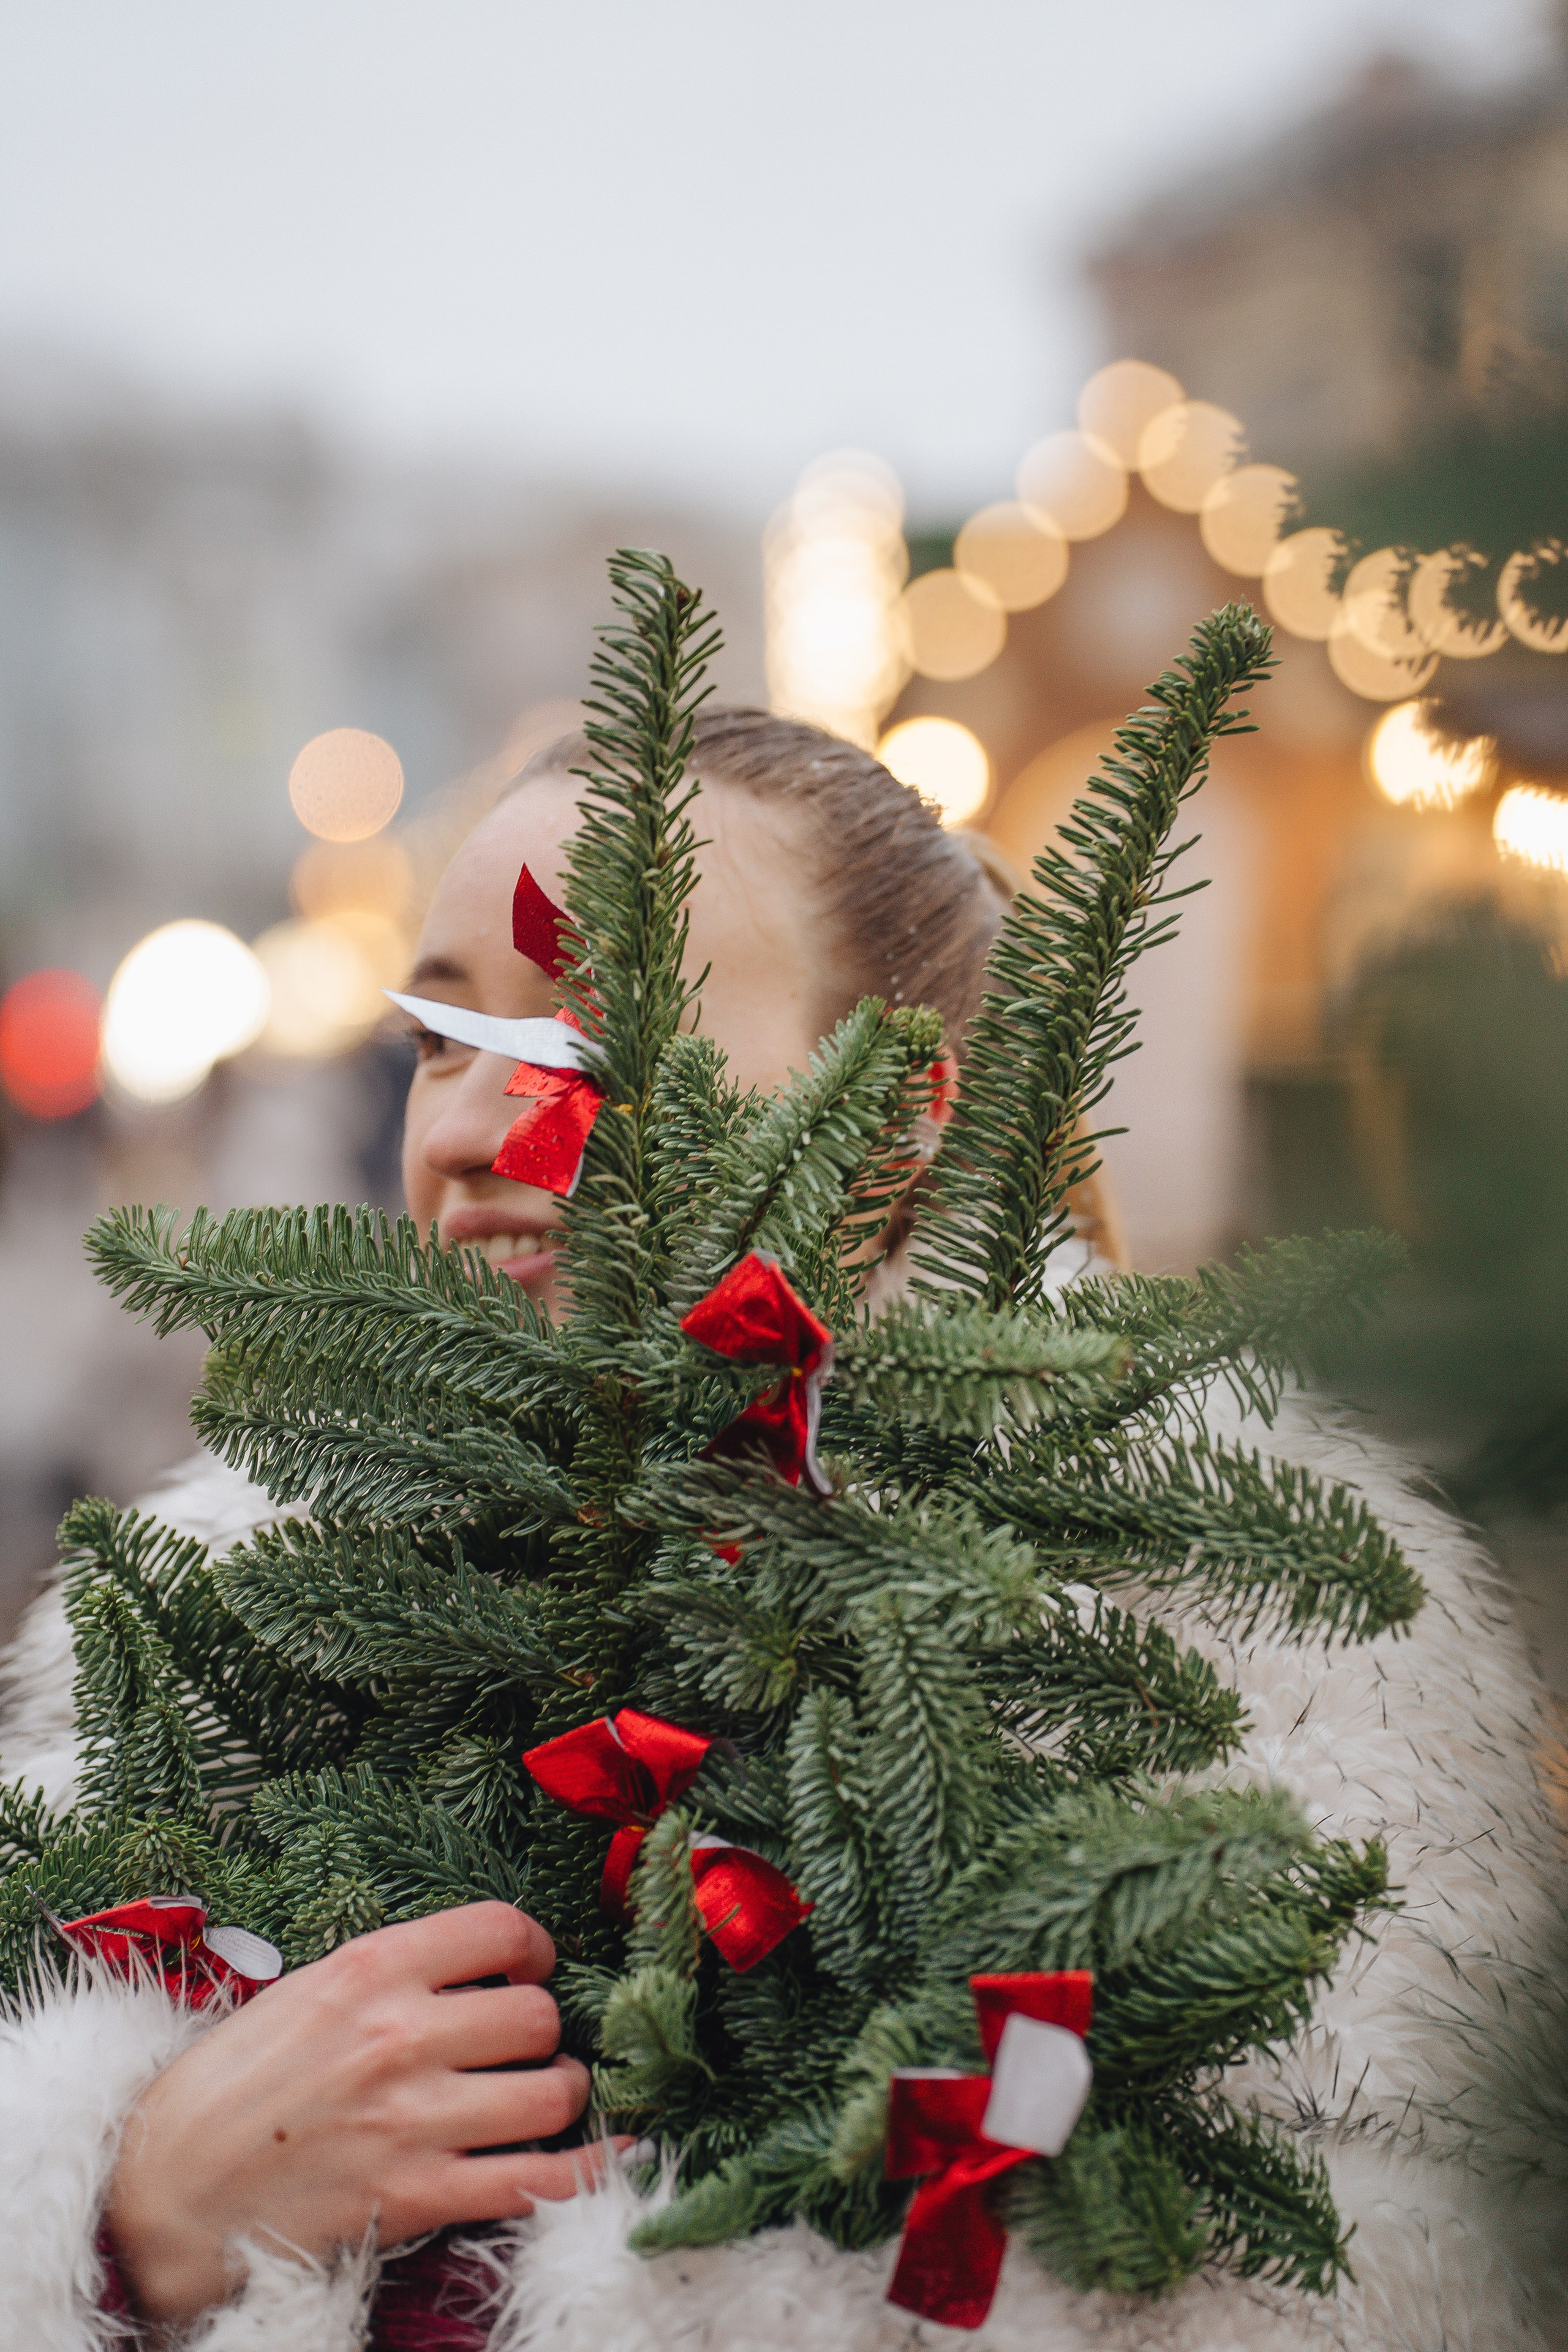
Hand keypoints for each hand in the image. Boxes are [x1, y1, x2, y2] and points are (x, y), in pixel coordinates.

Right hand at [106, 1900, 609, 2323]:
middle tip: (525, 2045)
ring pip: (552, 2093)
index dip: (533, 1949)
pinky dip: (587, 2170)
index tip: (529, 1967)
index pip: (501, 1930)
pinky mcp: (418, 2198)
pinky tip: (612, 2156)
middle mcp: (400, 2037)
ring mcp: (413, 2121)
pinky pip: (540, 2181)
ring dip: (562, 2095)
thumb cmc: (231, 2086)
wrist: (163, 2193)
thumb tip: (473, 1966)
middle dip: (544, 2029)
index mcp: (370, 1971)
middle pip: (538, 2015)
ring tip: (543, 2097)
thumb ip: (389, 1974)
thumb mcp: (305, 1992)